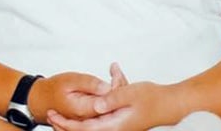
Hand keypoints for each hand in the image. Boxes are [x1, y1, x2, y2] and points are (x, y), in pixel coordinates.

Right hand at [28, 72, 111, 123]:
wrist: (40, 99)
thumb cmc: (53, 89)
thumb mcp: (71, 80)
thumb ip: (90, 84)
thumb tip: (108, 86)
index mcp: (83, 110)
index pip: (109, 102)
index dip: (116, 88)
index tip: (116, 75)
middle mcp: (86, 119)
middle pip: (110, 107)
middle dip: (116, 91)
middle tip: (116, 74)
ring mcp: (87, 120)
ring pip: (107, 109)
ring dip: (112, 95)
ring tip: (113, 78)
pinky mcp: (88, 119)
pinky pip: (102, 110)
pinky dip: (106, 99)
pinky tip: (105, 88)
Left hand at [47, 64, 179, 130]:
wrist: (170, 104)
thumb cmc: (153, 98)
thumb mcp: (131, 93)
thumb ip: (111, 99)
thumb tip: (95, 104)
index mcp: (115, 126)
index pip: (84, 128)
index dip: (66, 123)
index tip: (53, 115)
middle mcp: (114, 130)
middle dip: (66, 125)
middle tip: (50, 116)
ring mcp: (117, 126)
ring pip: (91, 126)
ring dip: (77, 119)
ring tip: (61, 113)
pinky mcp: (120, 121)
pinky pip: (100, 120)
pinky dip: (89, 114)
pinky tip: (86, 105)